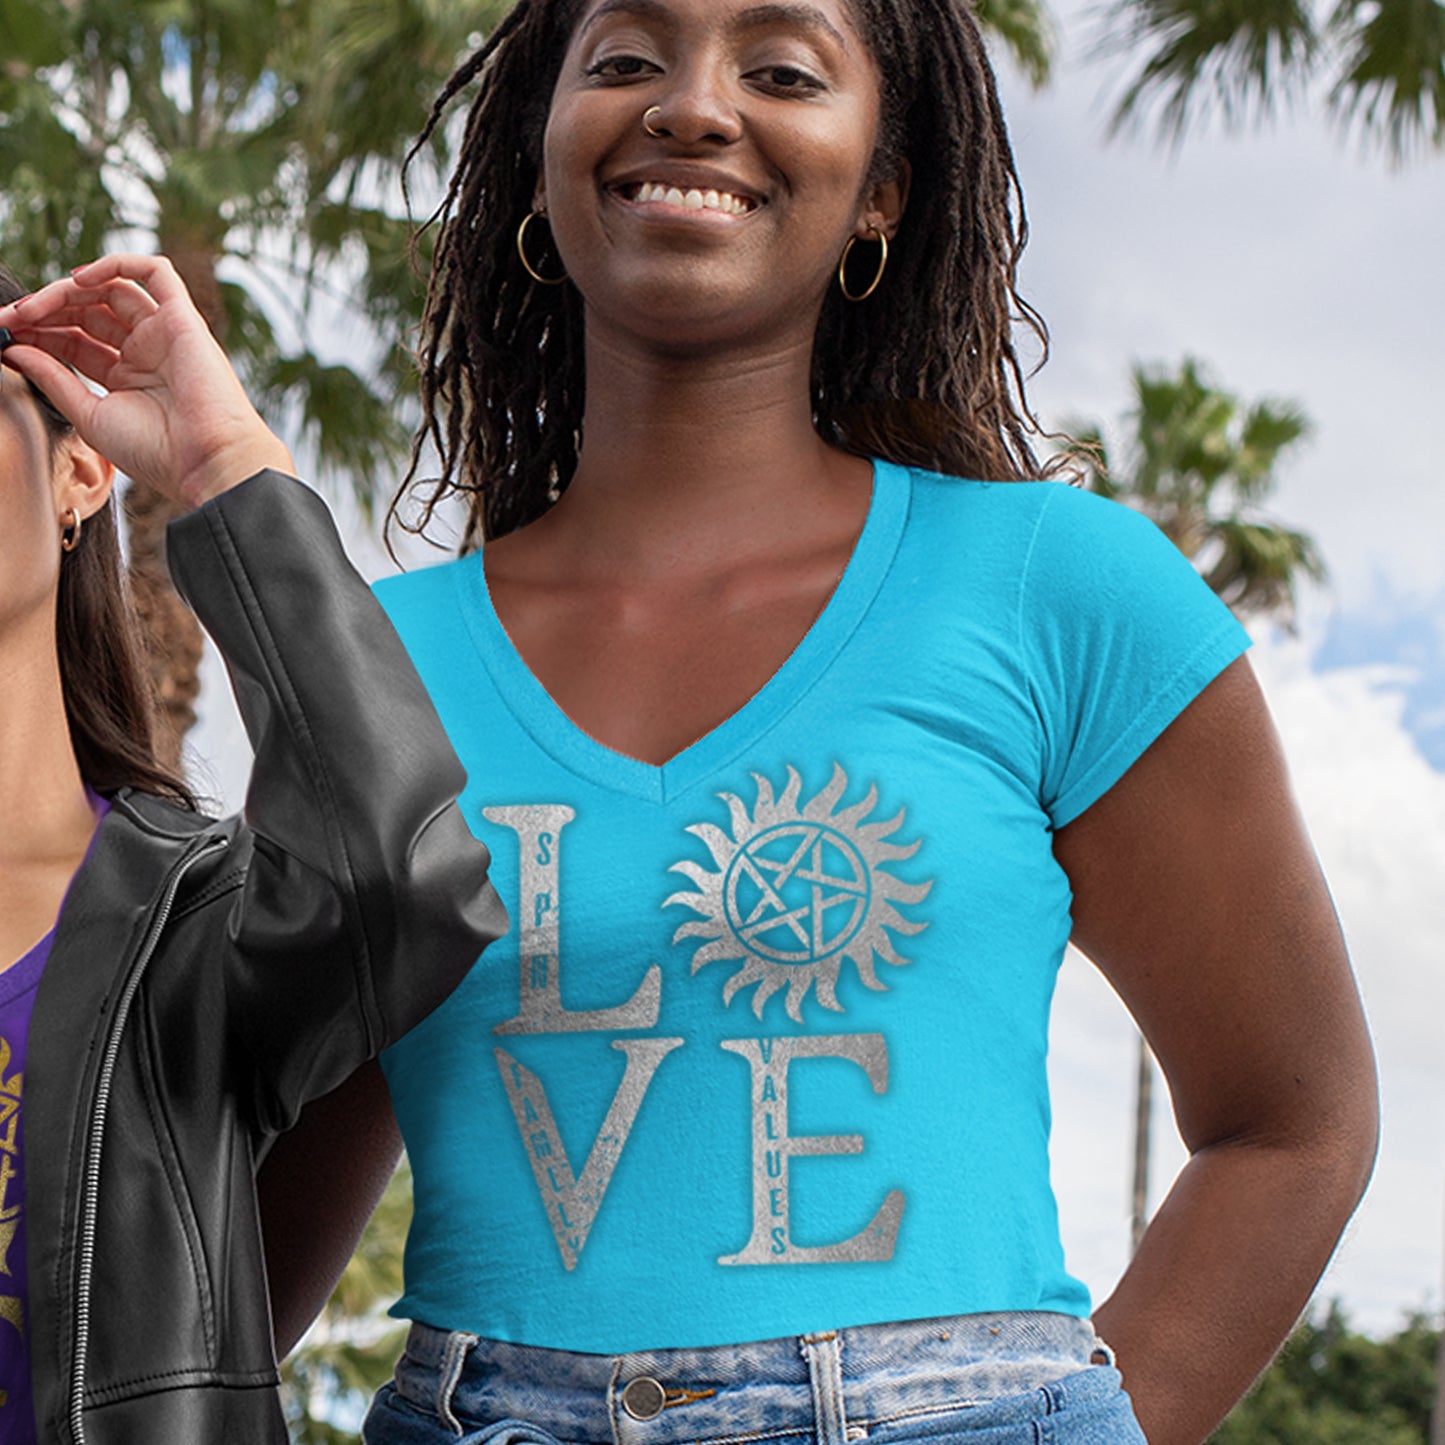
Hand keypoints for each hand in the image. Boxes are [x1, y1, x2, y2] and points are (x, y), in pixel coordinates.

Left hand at [0, 254, 294, 508]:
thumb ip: (53, 379)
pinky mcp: (185, 321)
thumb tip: (13, 349)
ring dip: (68, 291)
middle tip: (11, 318)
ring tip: (34, 308)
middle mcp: (147, 353)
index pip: (75, 342)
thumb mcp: (90, 416)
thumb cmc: (157, 452)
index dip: (38, 334)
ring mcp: (166, 334)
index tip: (5, 335)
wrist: (207, 462)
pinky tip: (80, 278)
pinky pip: (156, 273)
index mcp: (128, 379)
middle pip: (89, 313)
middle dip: (46, 311)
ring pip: (112, 290)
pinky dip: (118, 264)